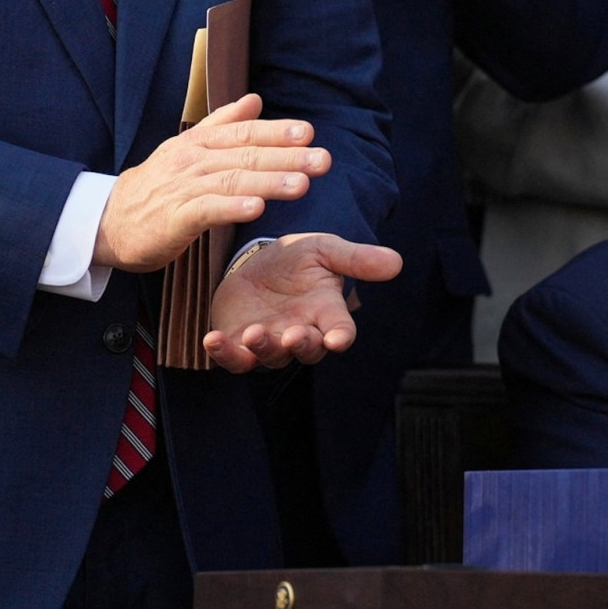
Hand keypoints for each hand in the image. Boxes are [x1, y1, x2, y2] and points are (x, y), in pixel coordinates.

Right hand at [94, 95, 331, 273]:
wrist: (109, 220)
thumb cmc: (157, 185)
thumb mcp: (188, 148)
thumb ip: (223, 124)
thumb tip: (255, 100)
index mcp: (199, 143)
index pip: (243, 133)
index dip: (276, 131)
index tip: (309, 132)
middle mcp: (192, 160)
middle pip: (245, 156)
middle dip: (287, 157)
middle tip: (323, 160)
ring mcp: (183, 188)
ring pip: (231, 181)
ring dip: (269, 182)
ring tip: (302, 185)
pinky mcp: (174, 217)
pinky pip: (206, 210)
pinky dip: (232, 209)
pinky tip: (258, 210)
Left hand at [203, 233, 403, 373]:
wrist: (256, 260)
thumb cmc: (297, 258)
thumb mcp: (325, 250)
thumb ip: (356, 258)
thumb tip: (396, 262)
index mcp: (326, 313)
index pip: (341, 331)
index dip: (340, 337)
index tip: (338, 339)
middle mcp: (301, 333)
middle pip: (307, 350)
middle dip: (301, 345)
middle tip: (294, 335)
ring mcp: (270, 342)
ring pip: (269, 357)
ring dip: (263, 348)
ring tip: (254, 333)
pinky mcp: (238, 344)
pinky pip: (233, 358)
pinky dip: (223, 353)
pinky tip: (212, 340)